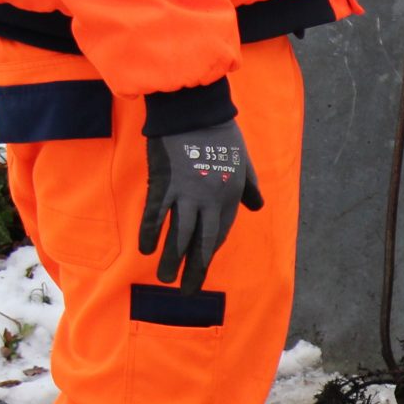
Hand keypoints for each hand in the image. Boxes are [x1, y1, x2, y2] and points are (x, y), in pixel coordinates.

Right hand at [140, 120, 263, 291]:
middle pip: (201, 242)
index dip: (209, 254)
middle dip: (195, 270)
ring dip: (172, 260)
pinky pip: (155, 214)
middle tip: (186, 292)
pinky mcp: (164, 183)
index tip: (201, 271)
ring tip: (165, 280)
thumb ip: (250, 187)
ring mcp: (186, 193)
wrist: (196, 111)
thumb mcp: (245, 162)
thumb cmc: (222, 134)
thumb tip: (258, 206)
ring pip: (179, 234)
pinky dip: (149, 232)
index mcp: (229, 197)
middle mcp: (210, 200)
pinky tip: (145, 250)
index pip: (219, 235)